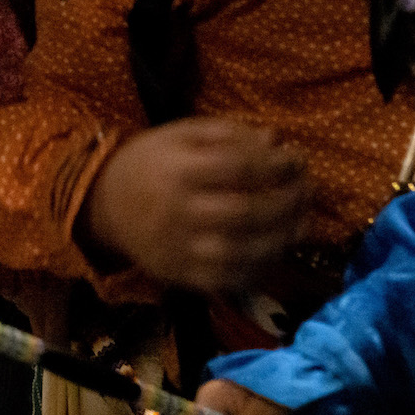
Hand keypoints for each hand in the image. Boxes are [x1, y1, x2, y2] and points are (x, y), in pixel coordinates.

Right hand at [83, 117, 308, 291]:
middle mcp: (180, 212)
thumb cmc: (149, 162)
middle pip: (248, 211)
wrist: (105, 206)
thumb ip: (228, 134)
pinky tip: (277, 249)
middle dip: (288, 200)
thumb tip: (276, 140)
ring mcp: (181, 249)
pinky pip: (230, 279)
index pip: (240, 167)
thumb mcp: (180, 134)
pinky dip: (261, 268)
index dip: (278, 163)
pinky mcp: (183, 277)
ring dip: (283, 237)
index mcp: (178, 170)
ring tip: (302, 220)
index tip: (298, 156)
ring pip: (244, 251)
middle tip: (308, 188)